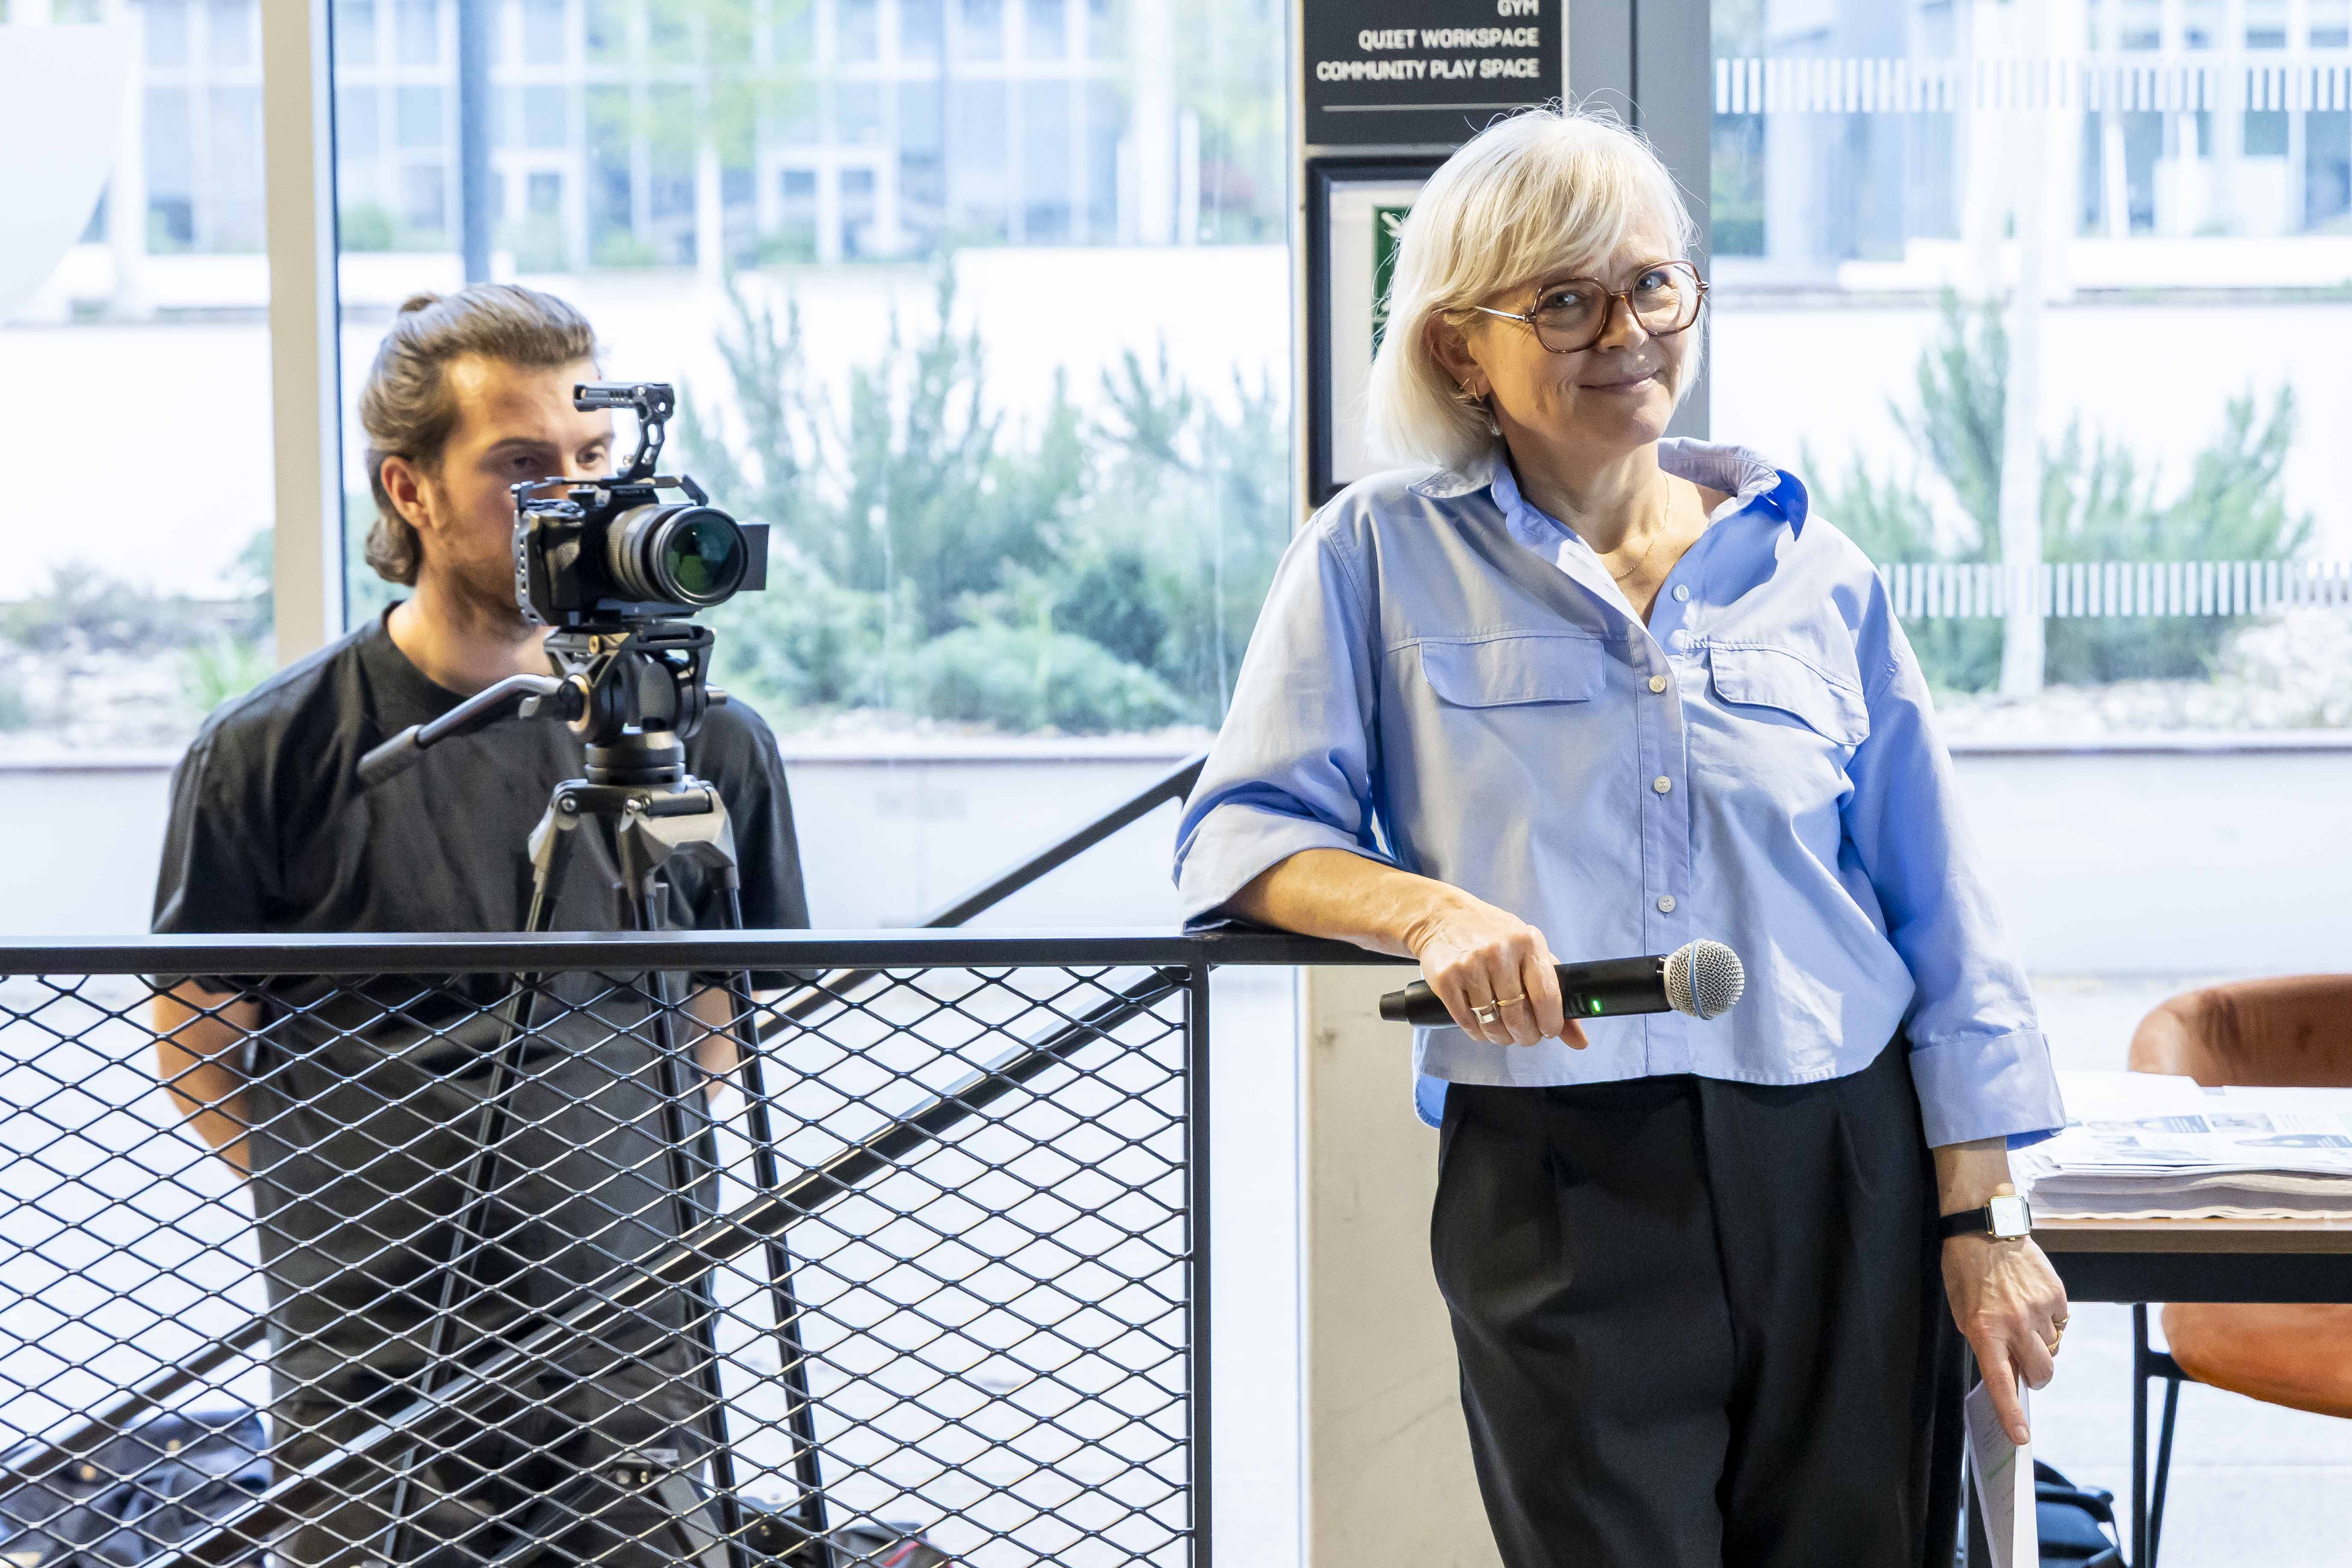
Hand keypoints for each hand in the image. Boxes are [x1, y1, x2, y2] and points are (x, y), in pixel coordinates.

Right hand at [1404, 895, 1587, 1048]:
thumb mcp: (1529, 951)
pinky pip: (1467, 1022)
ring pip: (1492, 1024)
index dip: (1551, 1024)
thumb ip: (1557, 992)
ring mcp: (1470, 965)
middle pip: (1518, 1017)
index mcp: (1527, 942)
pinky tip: (1481, 1023)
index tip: (1549, 1031)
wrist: (1444, 917)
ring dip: (1500, 1036)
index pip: (1546, 996)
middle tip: (1525, 1035)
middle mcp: (1498, 952)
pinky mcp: (1446, 979)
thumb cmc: (1494, 936)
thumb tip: (1580, 1041)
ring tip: (1502, 1030)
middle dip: (1526, 1036)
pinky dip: (1477, 1031)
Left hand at [1941, 1231, 2068, 1445]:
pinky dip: (2051, 1321)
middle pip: (2042, 1372)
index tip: (2021, 1438)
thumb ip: (1987, 1344)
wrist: (1984, 1228)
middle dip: (2036, 1375)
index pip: (2000, 1381)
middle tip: (2025, 1363)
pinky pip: (2062, 1324)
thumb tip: (2012, 1373)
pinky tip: (2033, 1301)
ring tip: (2022, 1315)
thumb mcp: (1963, 1313)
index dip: (2010, 1412)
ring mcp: (2040, 1309)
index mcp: (1985, 1330)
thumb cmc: (1966, 1273)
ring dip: (2041, 1342)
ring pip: (2054, 1348)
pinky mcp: (2058, 1295)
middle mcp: (2015, 1323)